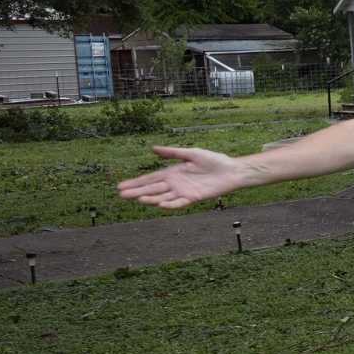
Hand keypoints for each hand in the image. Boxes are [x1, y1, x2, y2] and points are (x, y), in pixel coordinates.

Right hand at [116, 146, 252, 210]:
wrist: (232, 170)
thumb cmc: (213, 160)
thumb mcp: (191, 153)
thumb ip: (172, 152)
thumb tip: (152, 149)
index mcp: (172, 172)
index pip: (150, 178)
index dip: (136, 182)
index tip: (120, 186)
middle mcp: (175, 183)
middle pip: (152, 189)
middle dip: (137, 191)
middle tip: (121, 195)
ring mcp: (184, 192)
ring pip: (163, 197)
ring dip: (150, 198)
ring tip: (137, 199)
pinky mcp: (194, 198)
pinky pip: (179, 203)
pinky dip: (170, 204)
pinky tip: (159, 204)